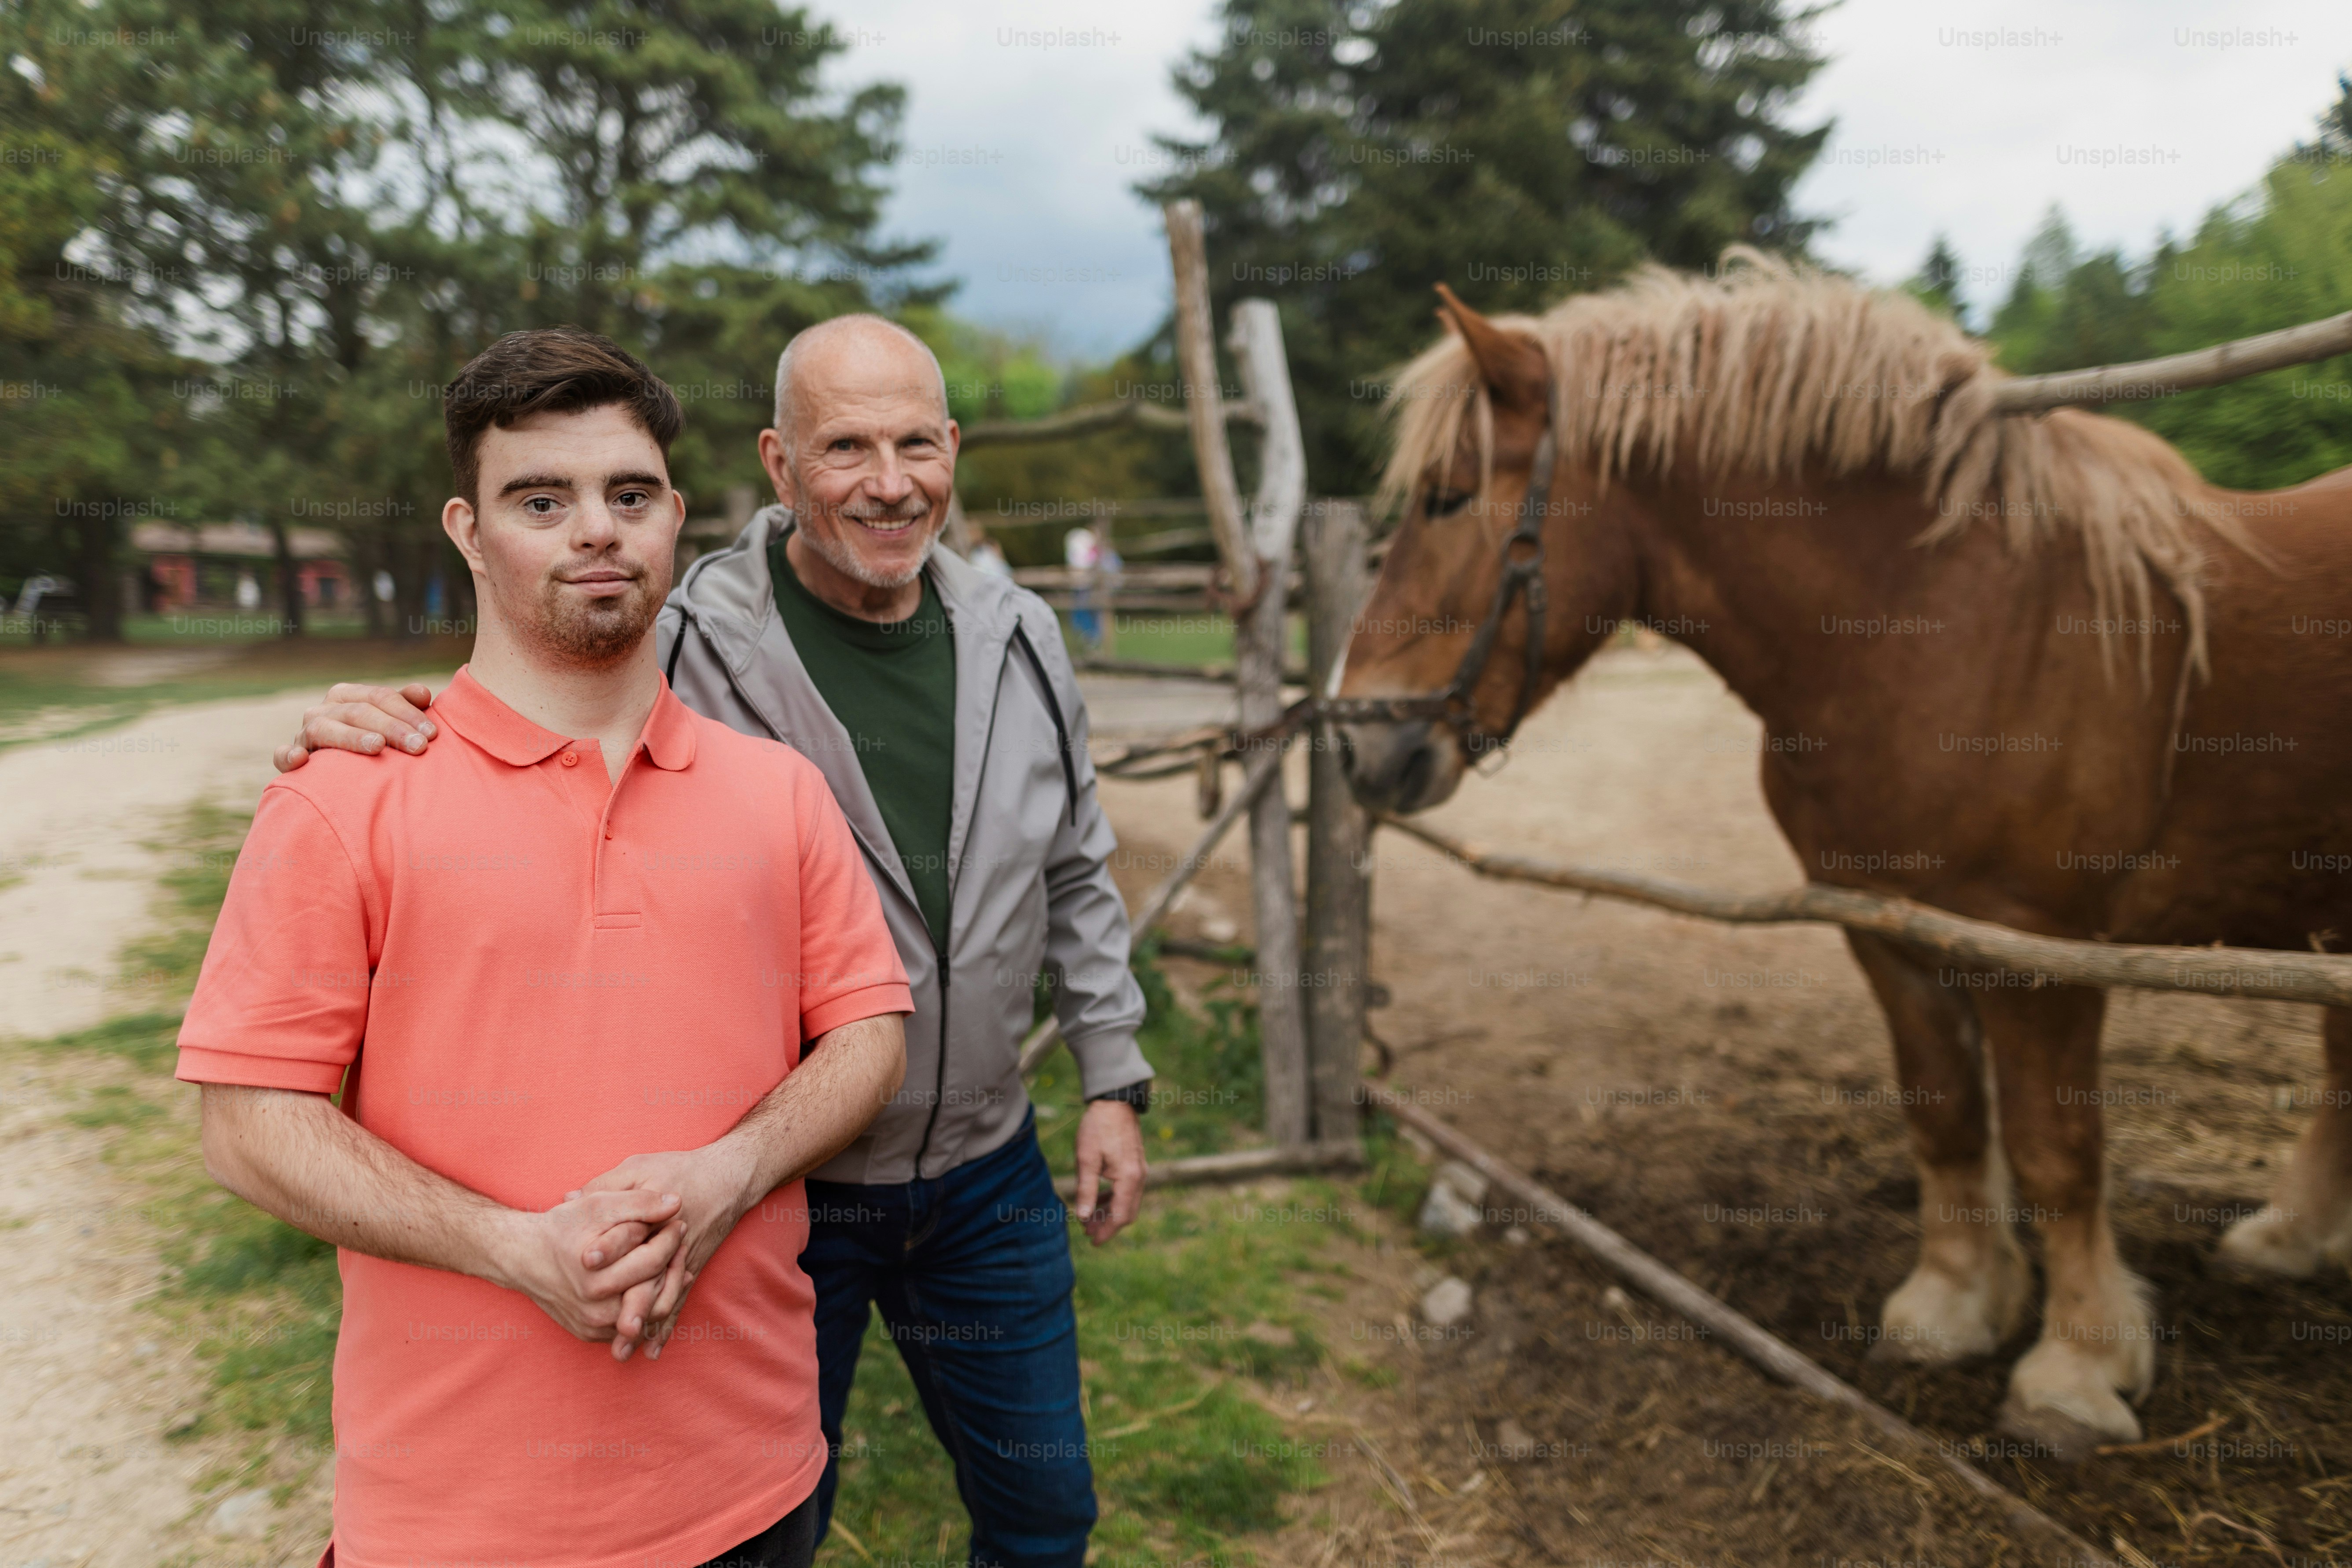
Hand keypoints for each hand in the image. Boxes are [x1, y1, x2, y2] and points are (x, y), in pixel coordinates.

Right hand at [274, 682, 437, 771]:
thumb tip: (423, 693)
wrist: (335, 773)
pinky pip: (282, 755)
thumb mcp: (390, 722)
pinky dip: (289, 755)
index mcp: (348, 696)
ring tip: (377, 746)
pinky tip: (302, 761)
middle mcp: (323, 710)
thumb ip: (405, 707)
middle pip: (357, 712)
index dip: (408, 713)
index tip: (433, 734)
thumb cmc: (372, 742)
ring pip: (325, 728)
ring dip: (351, 737)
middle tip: (418, 747)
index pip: (379, 697)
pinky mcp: (291, 757)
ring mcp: (304, 733)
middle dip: (391, 727)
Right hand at [499, 1189, 683, 1341]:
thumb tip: (677, 1203)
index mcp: (596, 1279)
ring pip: (649, 1317)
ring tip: (672, 1260)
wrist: (523, 1257)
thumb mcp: (597, 1205)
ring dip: (666, 1287)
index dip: (671, 1239)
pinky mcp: (591, 1334)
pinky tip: (656, 1281)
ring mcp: (593, 1327)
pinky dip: (647, 1305)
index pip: (653, 1261)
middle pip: (657, 1294)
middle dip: (674, 1263)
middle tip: (679, 1241)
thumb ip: (638, 1204)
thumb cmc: (561, 1228)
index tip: (678, 1222)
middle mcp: (594, 1310)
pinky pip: (631, 1328)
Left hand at [575, 1142, 761, 1360]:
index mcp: (656, 1215)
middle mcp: (671, 1243)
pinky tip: (652, 1349)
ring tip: (623, 1351)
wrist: (730, 1177)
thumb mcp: (639, 1167)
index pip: (630, 1231)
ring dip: (645, 1327)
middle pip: (651, 1278)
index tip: (586, 1259)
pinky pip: (678, 1303)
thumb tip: (568, 1198)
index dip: (608, 1244)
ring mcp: (683, 1259)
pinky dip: (666, 1328)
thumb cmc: (681, 1169)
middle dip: (633, 1306)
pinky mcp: (691, 1268)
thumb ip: (605, 1185)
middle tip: (616, 1329)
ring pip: (664, 1299)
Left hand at [1072, 1098, 1146, 1244]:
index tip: (1091, 1241)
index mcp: (1128, 1179)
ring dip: (1110, 1213)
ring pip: (1128, 1203)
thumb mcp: (1086, 1159)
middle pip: (1127, 1213)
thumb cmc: (1098, 1128)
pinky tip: (1099, 1199)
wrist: (1114, 1101)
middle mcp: (1139, 1177)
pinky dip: (1114, 1199)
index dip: (1106, 1232)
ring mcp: (1140, 1171)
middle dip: (1108, 1226)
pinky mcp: (1136, 1164)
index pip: (1120, 1217)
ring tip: (1089, 1218)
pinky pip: (1128, 1190)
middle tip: (1086, 1231)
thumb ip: (1086, 1190)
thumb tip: (1083, 1217)